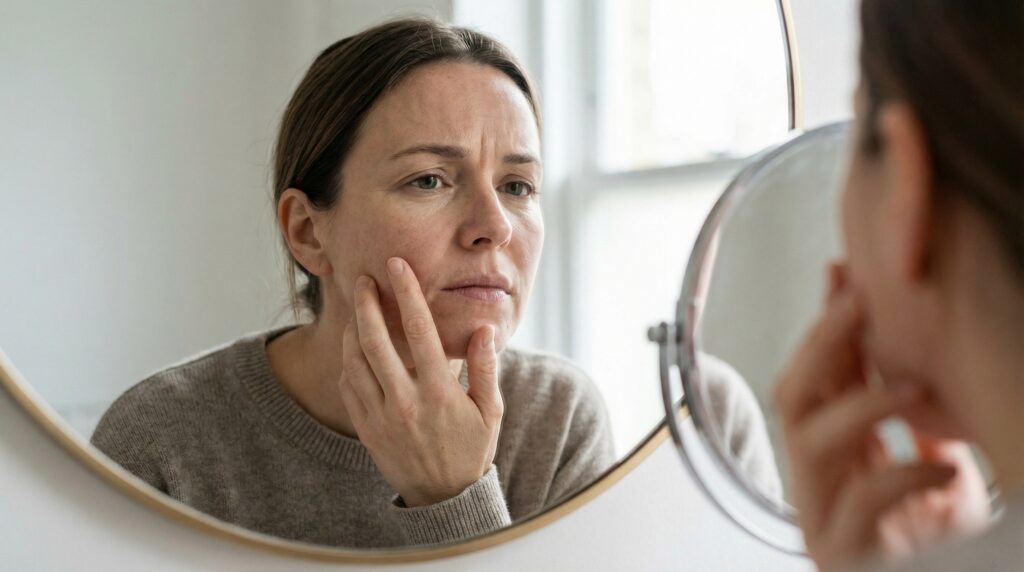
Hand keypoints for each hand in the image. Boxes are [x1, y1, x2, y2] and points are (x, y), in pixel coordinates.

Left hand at [337, 257, 503, 506]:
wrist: (444, 500)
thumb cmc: (471, 450)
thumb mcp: (489, 411)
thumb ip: (485, 367)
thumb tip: (484, 328)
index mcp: (439, 393)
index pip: (419, 331)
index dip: (407, 293)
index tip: (397, 265)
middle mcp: (405, 402)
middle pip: (375, 341)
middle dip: (366, 304)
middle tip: (362, 278)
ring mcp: (381, 417)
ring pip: (355, 362)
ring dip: (352, 329)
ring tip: (355, 307)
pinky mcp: (366, 429)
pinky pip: (348, 387)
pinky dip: (348, 361)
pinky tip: (354, 345)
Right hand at [774, 262, 988, 569]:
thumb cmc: (938, 552)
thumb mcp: (940, 477)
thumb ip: (925, 430)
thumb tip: (928, 364)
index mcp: (836, 459)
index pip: (817, 377)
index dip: (826, 325)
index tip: (841, 273)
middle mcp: (815, 481)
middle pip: (790, 396)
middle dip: (822, 343)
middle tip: (854, 300)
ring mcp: (818, 517)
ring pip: (806, 439)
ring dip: (859, 402)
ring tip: (914, 385)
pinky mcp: (835, 553)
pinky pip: (859, 500)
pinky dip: (905, 475)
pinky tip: (949, 468)